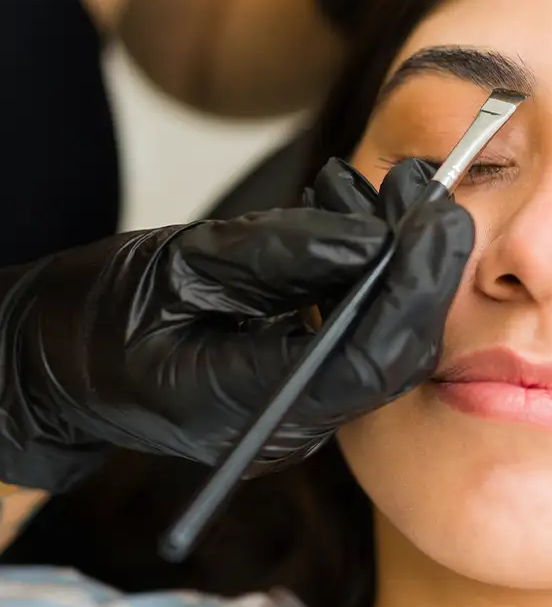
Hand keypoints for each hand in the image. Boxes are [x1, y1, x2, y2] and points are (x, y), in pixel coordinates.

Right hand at [0, 159, 473, 491]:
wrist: (55, 367)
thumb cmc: (93, 319)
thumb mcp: (178, 266)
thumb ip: (276, 254)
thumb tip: (370, 235)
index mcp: (254, 406)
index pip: (372, 357)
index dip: (418, 285)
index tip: (440, 215)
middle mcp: (291, 423)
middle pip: (395, 351)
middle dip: (424, 265)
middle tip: (426, 184)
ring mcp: (300, 411)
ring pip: (385, 339)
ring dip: (400, 257)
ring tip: (390, 182)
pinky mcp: (304, 385)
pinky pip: (360, 331)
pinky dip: (373, 271)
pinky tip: (359, 214)